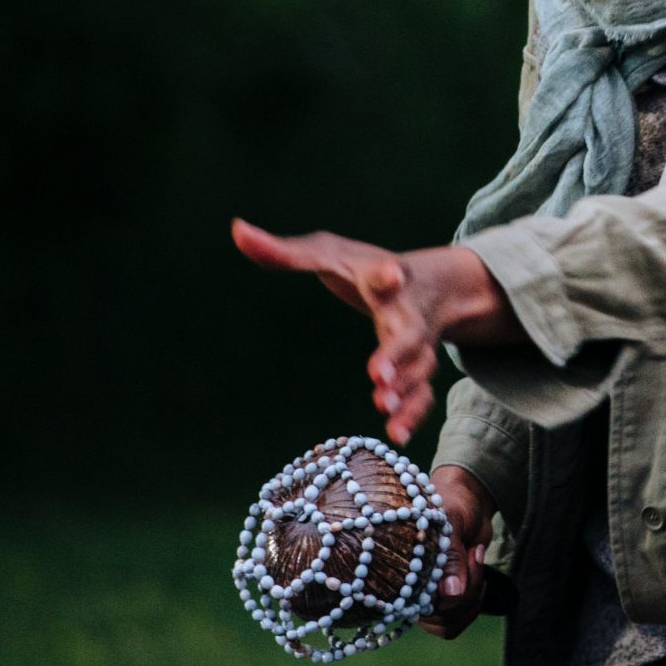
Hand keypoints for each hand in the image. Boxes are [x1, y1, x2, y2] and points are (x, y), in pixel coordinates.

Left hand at [231, 218, 516, 444]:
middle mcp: (406, 312)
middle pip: (408, 332)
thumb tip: (236, 230)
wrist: (429, 285)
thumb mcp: (328, 253)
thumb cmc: (364, 268)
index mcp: (382, 277)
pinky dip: (413, 413)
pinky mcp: (418, 369)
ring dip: (406, 391)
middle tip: (378, 376)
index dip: (385, 277)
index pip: (383, 274)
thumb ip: (283, 251)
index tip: (390, 277)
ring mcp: (417, 343)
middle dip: (398, 353)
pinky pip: (422, 393)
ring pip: (420, 368)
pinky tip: (397, 435)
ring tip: (386, 411)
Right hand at [420, 464, 494, 639]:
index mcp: (399, 569)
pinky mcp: (442, 599)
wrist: (468, 498)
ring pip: (450, 621)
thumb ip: (450, 555)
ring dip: (472, 593)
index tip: (467, 556)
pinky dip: (474, 602)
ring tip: (473, 557)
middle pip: (439, 616)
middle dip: (467, 588)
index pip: (417, 605)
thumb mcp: (451, 519)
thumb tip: (451, 594)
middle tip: (473, 553)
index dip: (448, 592)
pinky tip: (476, 571)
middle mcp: (407, 589)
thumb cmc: (452, 502)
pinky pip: (456, 621)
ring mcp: (424, 597)